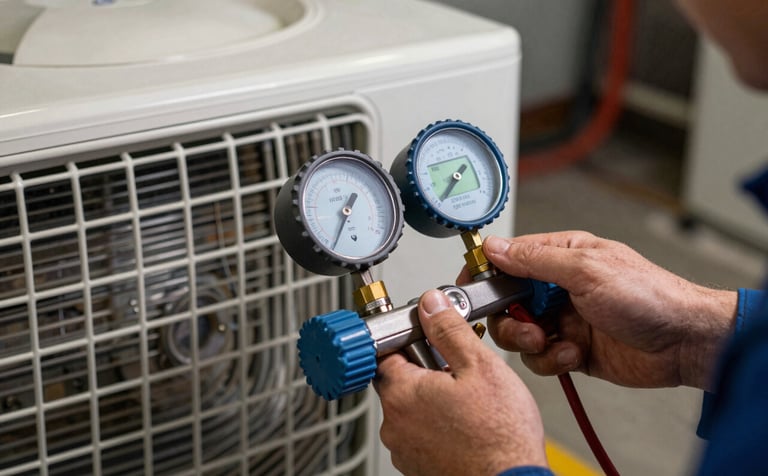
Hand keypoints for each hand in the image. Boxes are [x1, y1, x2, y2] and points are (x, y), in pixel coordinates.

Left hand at [375, 290, 547, 475]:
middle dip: (427, 370)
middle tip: (460, 374)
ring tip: (468, 404)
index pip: (387, 348)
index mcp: (401, 392)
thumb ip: (449, 329)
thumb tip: (431, 304)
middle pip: (400, 379)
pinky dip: (437, 426)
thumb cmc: (500, 436)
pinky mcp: (416, 467)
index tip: (431, 337)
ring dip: (433, 400)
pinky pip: (420, 434)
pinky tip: (465, 426)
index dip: (412, 337)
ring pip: (412, 408)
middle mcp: (394, 424)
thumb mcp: (480, 366)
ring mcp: (403, 449)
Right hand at [480, 231, 737, 389]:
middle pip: (506, 303)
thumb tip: (496, 247)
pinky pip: (540, 358)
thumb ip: (536, 259)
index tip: (468, 290)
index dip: (485, 274)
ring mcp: (563, 319)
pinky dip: (552, 360)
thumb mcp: (586, 269)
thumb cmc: (649, 296)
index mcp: (561, 255)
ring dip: (531, 343)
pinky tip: (575, 354)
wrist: (683, 342)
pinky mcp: (570, 349)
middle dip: (510, 320)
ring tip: (554, 342)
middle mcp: (558, 287)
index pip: (508, 259)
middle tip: (527, 327)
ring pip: (519, 334)